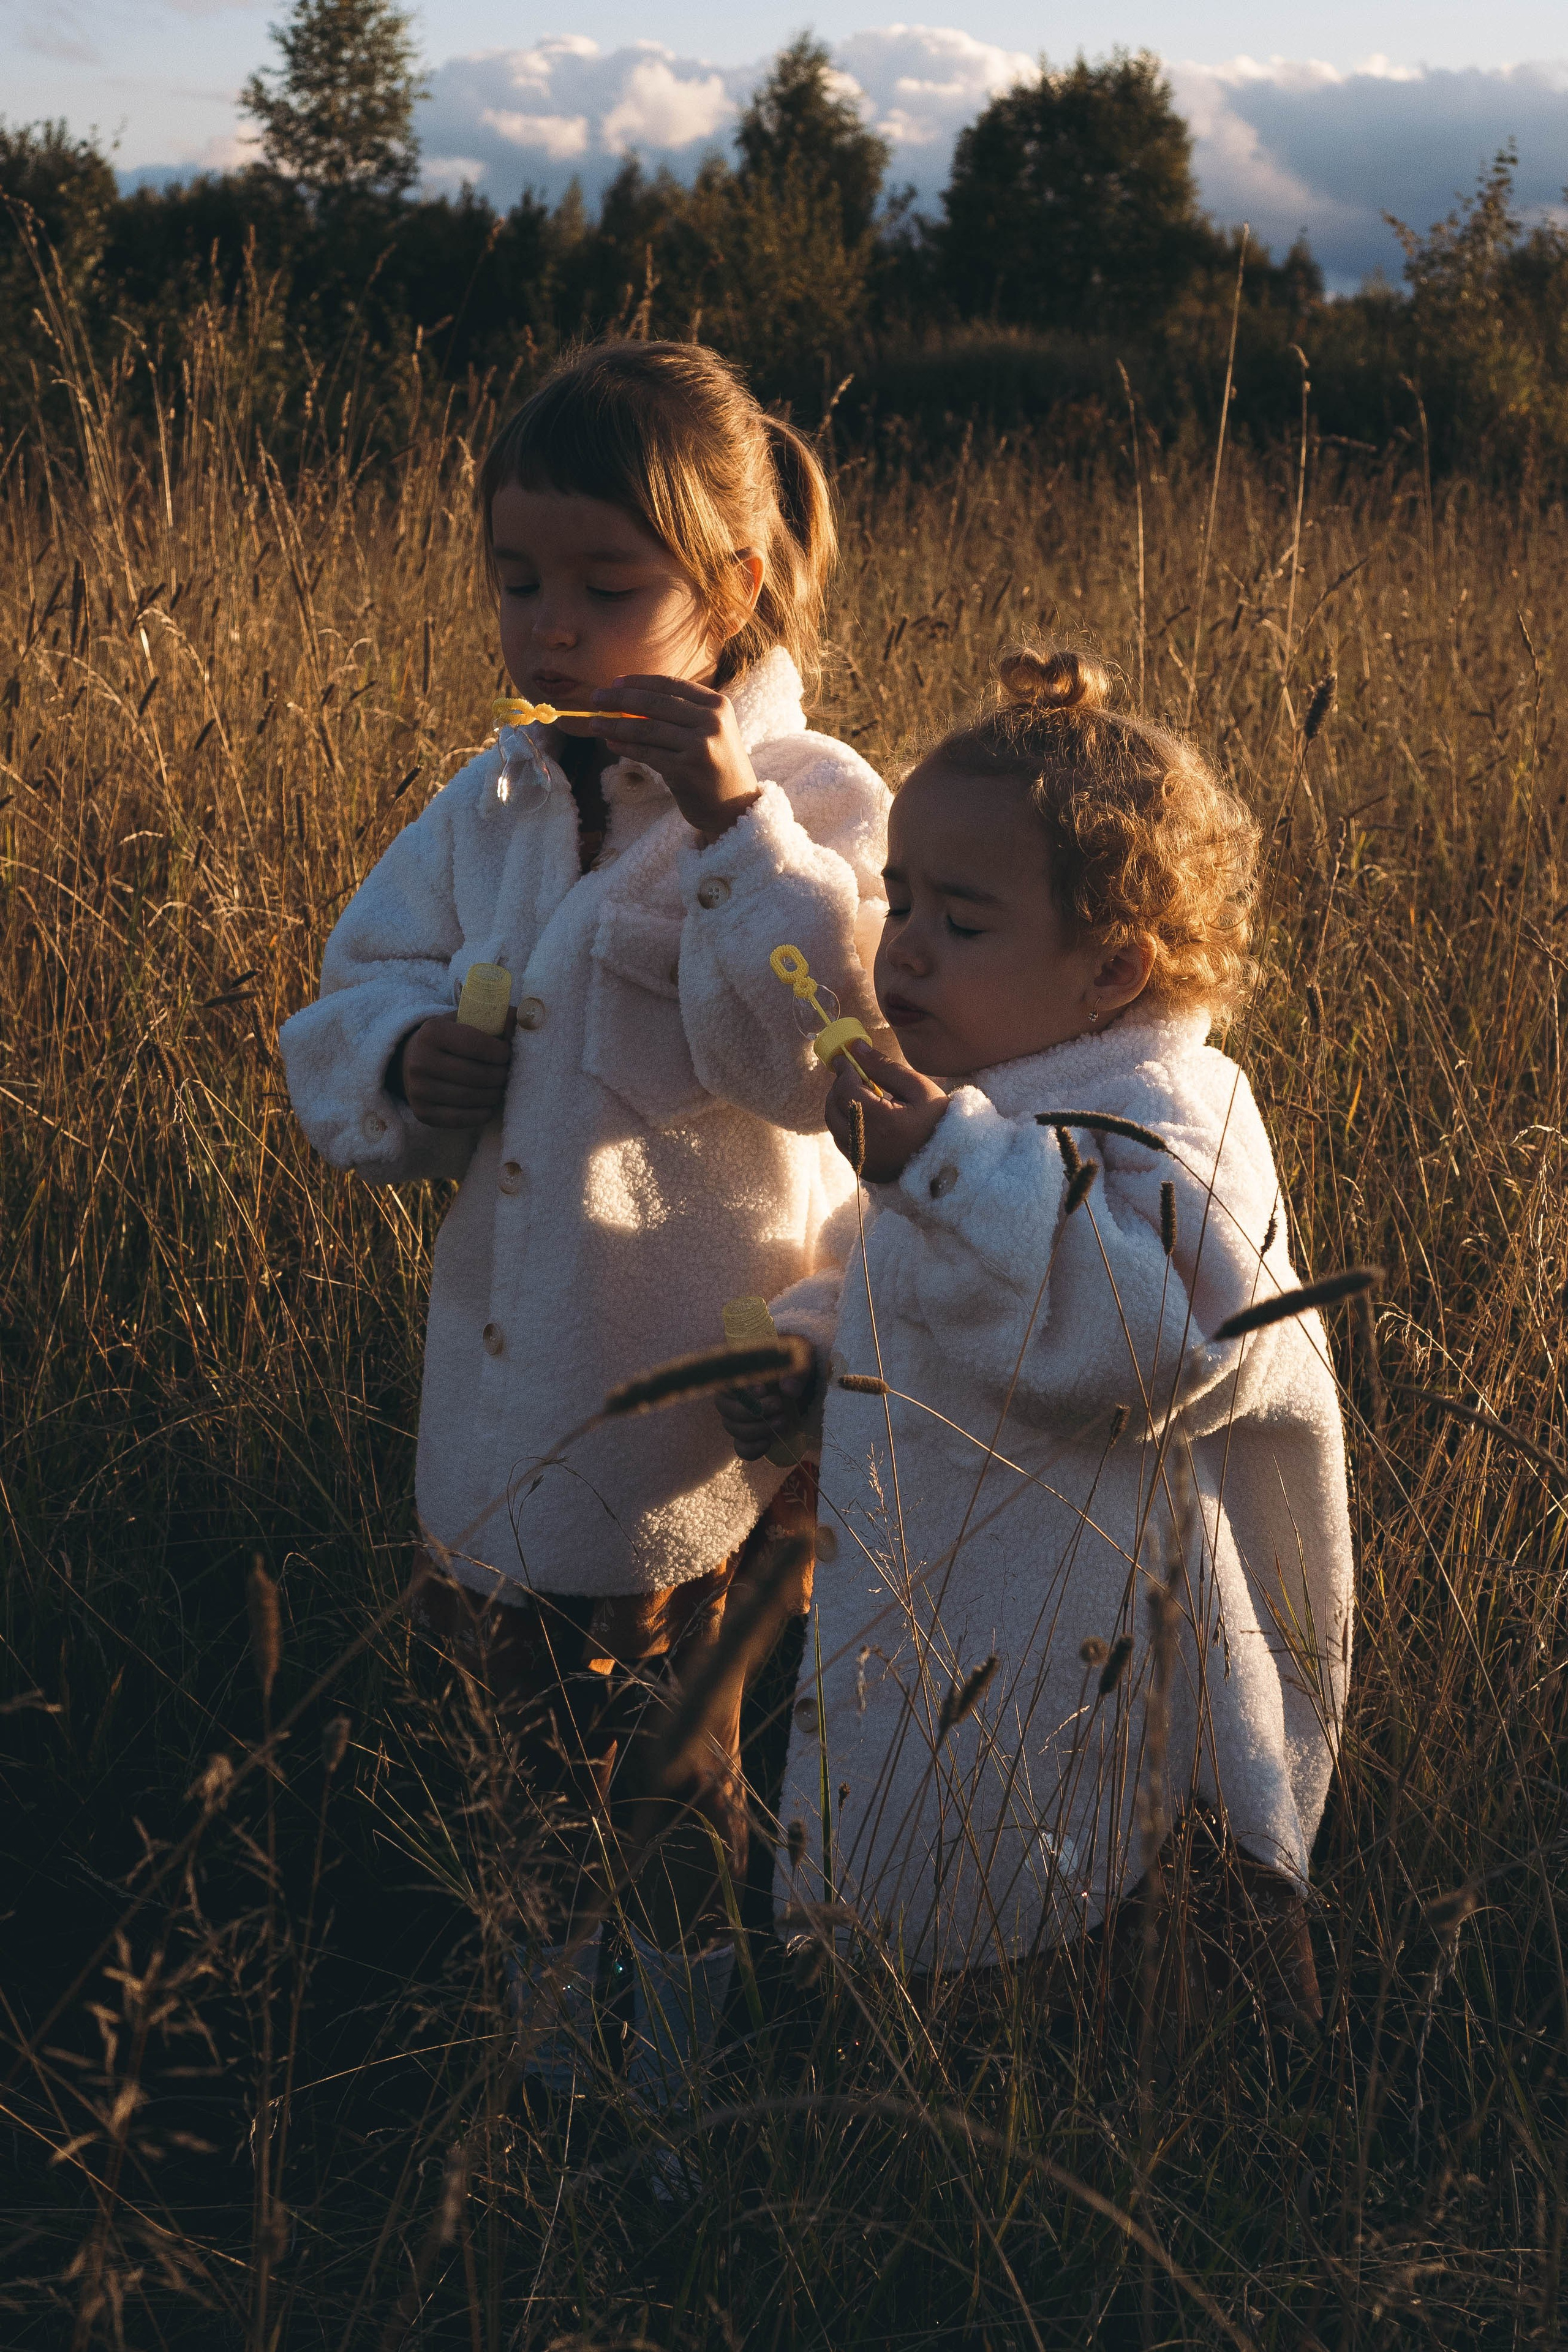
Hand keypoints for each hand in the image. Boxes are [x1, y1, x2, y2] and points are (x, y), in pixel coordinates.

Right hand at [395, 1010, 514, 1128]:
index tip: (508, 1053)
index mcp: (432, 1032)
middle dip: (500, 1075)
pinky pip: (459, 1119)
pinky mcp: (422, 1112)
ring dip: (493, 1095)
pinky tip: (488, 1105)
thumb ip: (495, 1018)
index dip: (500, 1052)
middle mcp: (420, 1061)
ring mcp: (418, 1089)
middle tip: (507, 1073)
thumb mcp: (466, 1020)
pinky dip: (481, 1114)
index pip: (476, 1045)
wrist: (413, 1060)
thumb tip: (525, 1019)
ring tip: (500, 1087)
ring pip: (470, 1098)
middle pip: (476, 1075)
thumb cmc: (450, 1039)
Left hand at [593, 675, 759, 840]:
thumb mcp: (708, 730)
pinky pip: (647, 753)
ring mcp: (700, 745)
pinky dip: (625, 748)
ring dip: (616, 726)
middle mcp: (711, 721)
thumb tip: (629, 701)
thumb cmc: (715, 766)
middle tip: (596, 699)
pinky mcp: (686, 769)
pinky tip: (611, 744)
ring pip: (647, 729)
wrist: (735, 806)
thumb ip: (678, 713)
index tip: (615, 682)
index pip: (671, 685)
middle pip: (655, 703)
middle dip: (620, 699)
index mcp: (717, 704)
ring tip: (595, 723)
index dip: (639, 682)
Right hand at [715, 1361, 817, 1462]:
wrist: (806, 1383)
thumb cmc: (797, 1363)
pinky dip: (752, 1449)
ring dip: (758, 1429)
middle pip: (726, 1409)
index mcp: (738, 1372)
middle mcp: (732, 1396)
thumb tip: (788, 1389)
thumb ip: (796, 1372)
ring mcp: (739, 1418)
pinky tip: (768, 1443)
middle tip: (779, 1405)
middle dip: (752, 1411)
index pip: (725, 1382)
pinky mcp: (750, 1435)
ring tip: (783, 1421)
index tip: (763, 1389)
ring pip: (733, 1429)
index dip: (739, 1389)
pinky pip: (741, 1448)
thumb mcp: (801, 1359)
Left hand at [826, 1045, 949, 1182]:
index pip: (846, 1090)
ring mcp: (862, 1161)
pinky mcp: (862, 1169)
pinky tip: (865, 1115)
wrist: (950, 1157)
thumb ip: (884, 1067)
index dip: (843, 1070)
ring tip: (861, 1093)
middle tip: (854, 1074)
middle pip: (833, 1108)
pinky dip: (846, 1124)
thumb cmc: (938, 1119)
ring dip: (841, 1105)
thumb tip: (855, 1047)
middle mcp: (865, 1145)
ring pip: (833, 1125)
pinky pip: (842, 1141)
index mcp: (882, 1123)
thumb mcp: (918, 1087)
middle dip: (839, 1087)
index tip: (845, 1057)